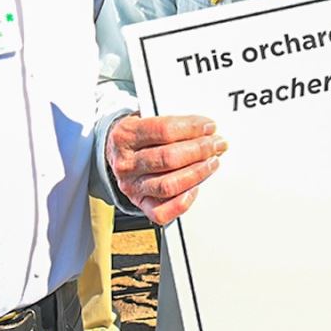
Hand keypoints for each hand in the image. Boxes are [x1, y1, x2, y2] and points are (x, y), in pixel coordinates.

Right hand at [107, 113, 225, 224]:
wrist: (114, 152)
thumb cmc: (137, 136)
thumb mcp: (145, 118)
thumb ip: (171, 123)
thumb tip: (204, 129)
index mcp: (125, 135)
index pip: (164, 130)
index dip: (191, 128)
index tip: (209, 126)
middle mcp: (126, 163)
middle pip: (169, 158)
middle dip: (200, 150)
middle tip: (216, 144)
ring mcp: (132, 186)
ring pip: (169, 185)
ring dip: (197, 173)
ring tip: (212, 162)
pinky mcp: (140, 204)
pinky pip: (161, 212)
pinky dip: (182, 203)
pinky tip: (195, 188)